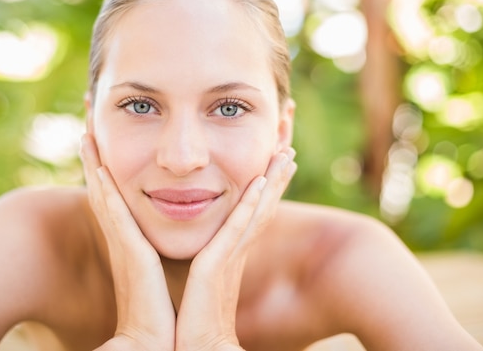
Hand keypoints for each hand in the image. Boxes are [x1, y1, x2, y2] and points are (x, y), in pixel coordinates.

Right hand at [80, 134, 175, 350]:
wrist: (154, 340)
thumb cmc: (159, 312)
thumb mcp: (159, 274)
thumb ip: (155, 257)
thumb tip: (158, 249)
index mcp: (130, 242)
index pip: (115, 199)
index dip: (105, 173)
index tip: (99, 146)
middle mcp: (121, 238)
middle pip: (102, 189)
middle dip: (93, 160)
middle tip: (84, 128)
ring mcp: (121, 242)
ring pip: (103, 193)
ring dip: (93, 163)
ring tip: (85, 133)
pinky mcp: (128, 250)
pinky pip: (112, 209)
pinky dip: (102, 185)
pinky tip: (95, 163)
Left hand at [175, 148, 296, 350]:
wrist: (194, 348)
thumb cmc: (194, 321)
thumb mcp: (200, 282)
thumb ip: (206, 265)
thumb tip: (205, 258)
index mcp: (231, 255)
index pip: (252, 215)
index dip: (266, 191)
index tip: (274, 166)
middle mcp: (237, 253)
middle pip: (263, 208)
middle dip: (277, 179)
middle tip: (289, 151)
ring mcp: (231, 257)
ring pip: (258, 211)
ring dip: (272, 182)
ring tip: (286, 155)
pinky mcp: (219, 265)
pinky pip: (238, 228)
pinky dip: (251, 204)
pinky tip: (260, 182)